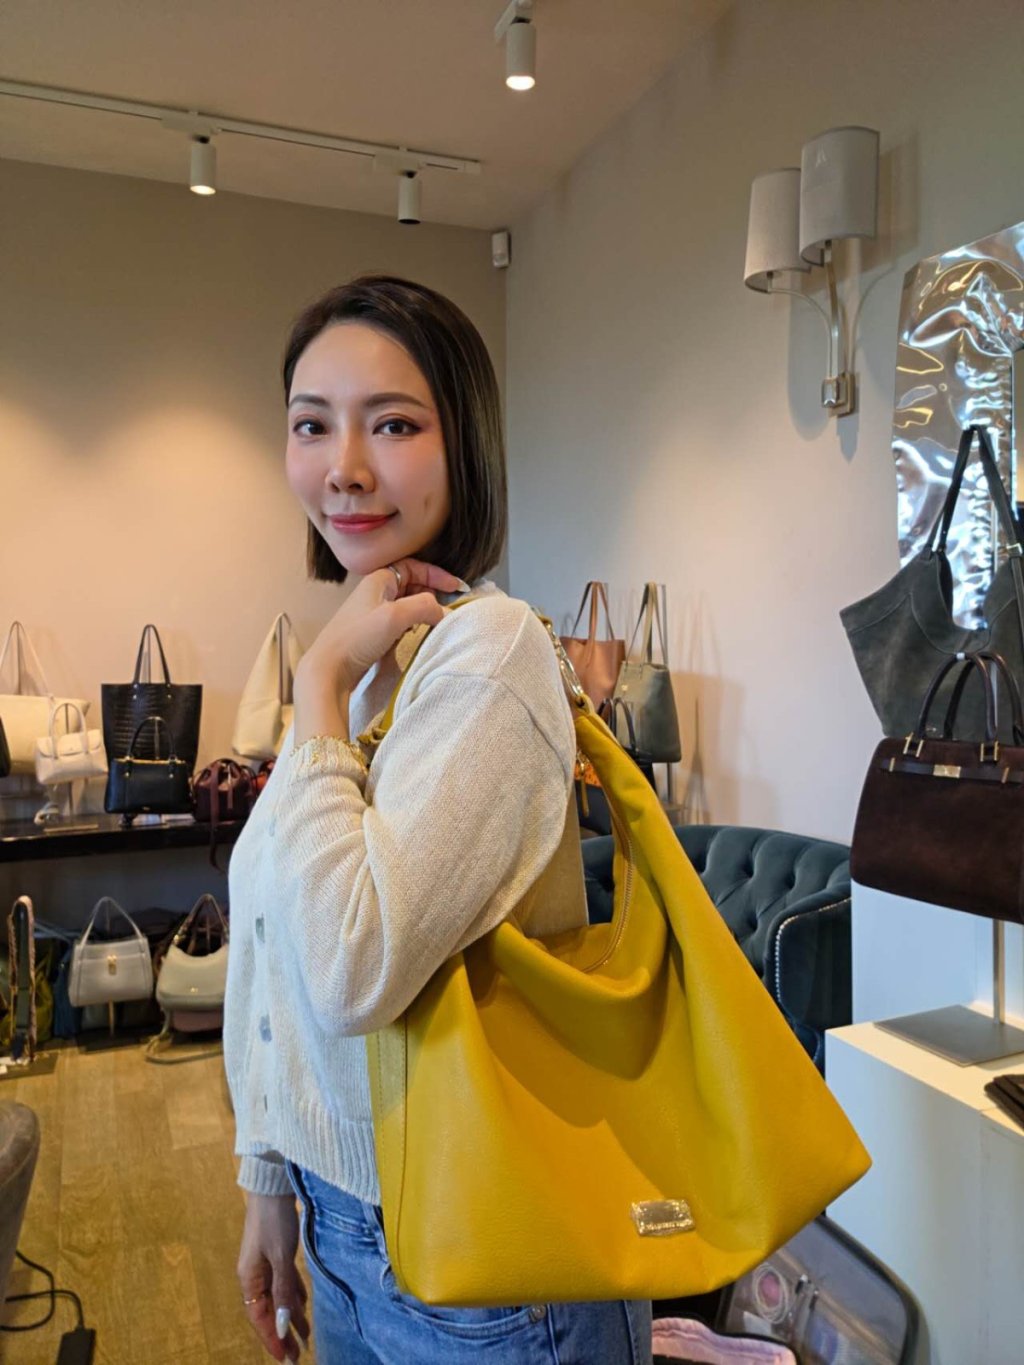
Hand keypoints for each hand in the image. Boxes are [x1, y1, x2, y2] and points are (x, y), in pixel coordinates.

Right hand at [238, 1193, 310, 1361]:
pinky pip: (284, 1281)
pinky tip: (303, 1303)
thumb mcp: (280, 1257)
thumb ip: (282, 1290)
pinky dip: (293, 1294)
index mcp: (249, 1278)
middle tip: (298, 1354)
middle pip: (268, 1310)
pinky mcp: (275, 1252)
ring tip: (306, 1336)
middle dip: (283, 1332)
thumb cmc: (274, 1221)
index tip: (287, 1358)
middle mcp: (254, 1274)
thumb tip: (283, 1325)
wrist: (272, 1186)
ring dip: (291, 1315)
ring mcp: (264, 1263)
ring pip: (278, 1296)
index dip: (272, 1338)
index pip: (260, 1317)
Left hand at [294, 558, 466, 738]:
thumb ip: (425, 606)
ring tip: (432, 623)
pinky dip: (411, 625)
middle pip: (411, 584)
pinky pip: (398, 622)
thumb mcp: (395, 616)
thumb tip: (442, 612)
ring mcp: (372, 613)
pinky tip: (414, 636)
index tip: (456, 588)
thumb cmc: (358, 638)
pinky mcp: (371, 633)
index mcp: (378, 580)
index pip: (414, 566)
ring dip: (422, 611)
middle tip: (445, 607)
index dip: (436, 574)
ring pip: (406, 604)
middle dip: (431, 593)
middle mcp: (374, 592)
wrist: (329, 669)